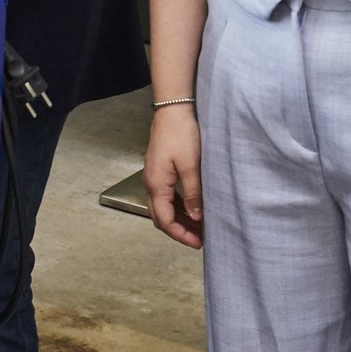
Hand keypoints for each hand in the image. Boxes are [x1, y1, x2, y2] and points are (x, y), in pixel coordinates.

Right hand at [143, 103, 204, 250]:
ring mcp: (154, 175)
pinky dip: (178, 206)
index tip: (198, 243)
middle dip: (179, 230)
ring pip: (163, 207)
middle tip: (200, 239)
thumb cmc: (181, 134)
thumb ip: (193, 193)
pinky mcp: (159, 169)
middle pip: (160, 217)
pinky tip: (192, 207)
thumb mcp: (191, 166)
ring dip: (179, 219)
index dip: (180, 235)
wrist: (172, 109)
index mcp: (156, 184)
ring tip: (199, 226)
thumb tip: (196, 217)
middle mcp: (151, 182)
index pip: (164, 220)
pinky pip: (166, 196)